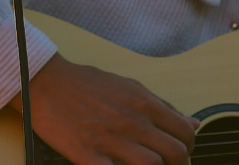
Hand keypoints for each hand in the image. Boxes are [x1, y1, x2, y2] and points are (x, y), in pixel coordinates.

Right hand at [17, 55, 196, 164]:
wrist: (46, 83)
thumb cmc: (86, 84)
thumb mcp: (129, 87)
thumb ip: (162, 106)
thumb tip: (193, 122)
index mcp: (143, 102)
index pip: (185, 131)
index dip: (190, 147)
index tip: (183, 154)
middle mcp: (131, 121)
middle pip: (175, 153)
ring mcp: (110, 139)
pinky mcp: (87, 155)